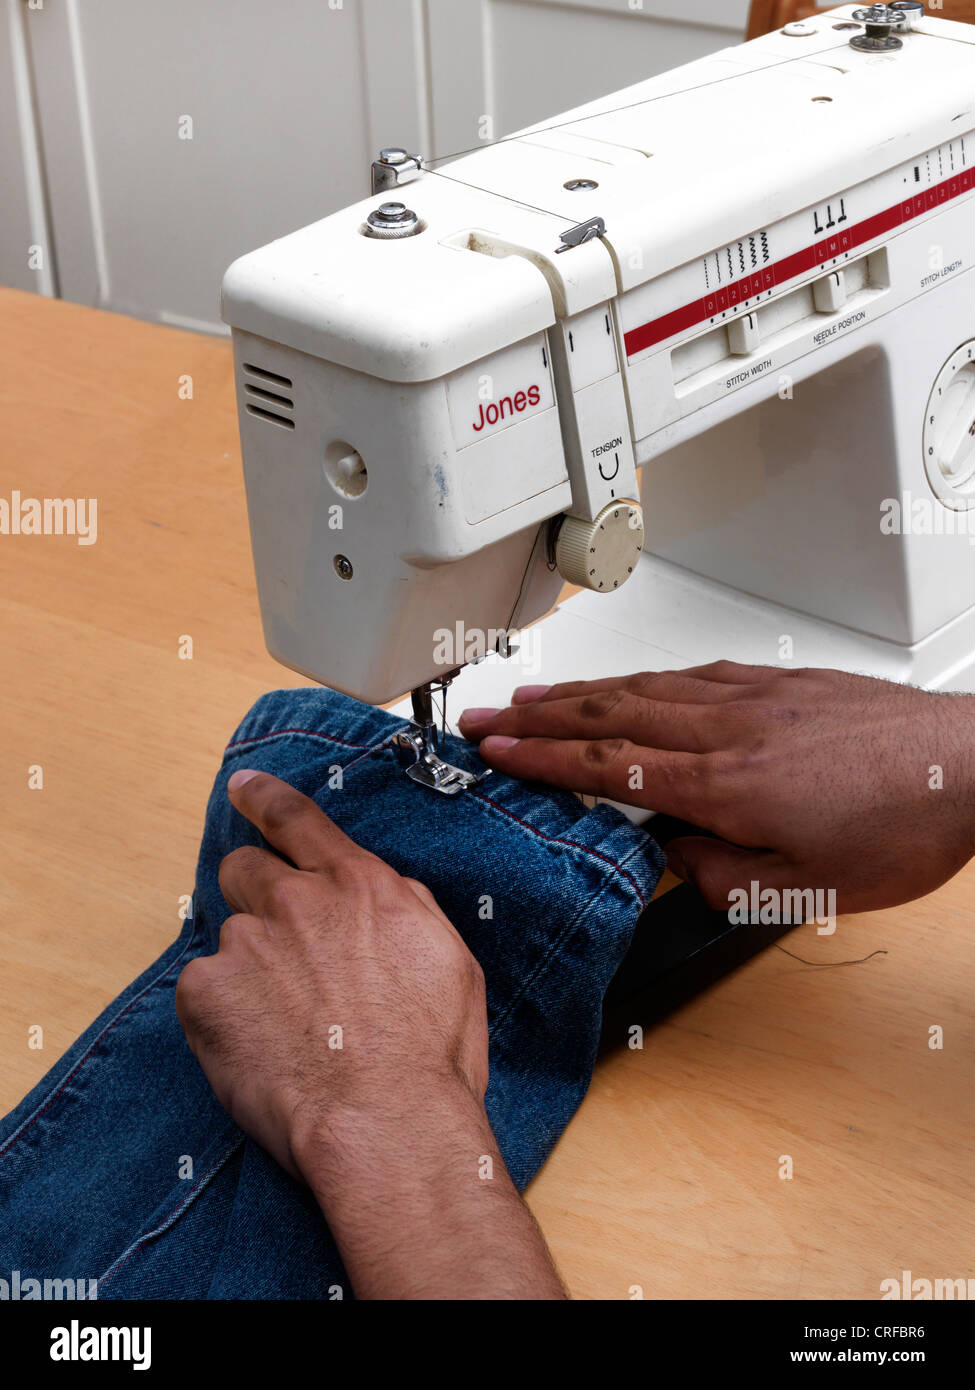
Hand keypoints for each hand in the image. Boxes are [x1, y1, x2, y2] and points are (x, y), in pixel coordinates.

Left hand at [176, 769, 564, 1298]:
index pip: (297, 819)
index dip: (263, 797)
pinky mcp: (206, 995)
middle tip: (278, 950)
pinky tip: (262, 1051)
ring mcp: (247, 945)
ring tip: (286, 1028)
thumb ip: (400, 911)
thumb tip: (375, 900)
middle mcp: (297, 902)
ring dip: (249, 971)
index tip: (242, 787)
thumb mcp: (446, 959)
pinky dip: (224, 1017)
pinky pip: (204, 993)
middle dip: (254, 897)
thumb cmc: (431, 1054)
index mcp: (360, 886)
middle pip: (245, 870)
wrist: (389, 1122)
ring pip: (231, 942)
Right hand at [458, 663, 974, 914]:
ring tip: (534, 694)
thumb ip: (724, 875)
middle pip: (610, 714)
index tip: (495, 749)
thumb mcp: (807, 888)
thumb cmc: (903, 824)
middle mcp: (727, 730)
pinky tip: (631, 680)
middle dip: (538, 715)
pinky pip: (692, 673)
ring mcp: (752, 697)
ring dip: (580, 690)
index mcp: (724, 785)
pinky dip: (645, 675)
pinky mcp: (781, 681)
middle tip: (485, 715)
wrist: (973, 765)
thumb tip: (675, 858)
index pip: (608, 765)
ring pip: (645, 686)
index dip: (542, 757)